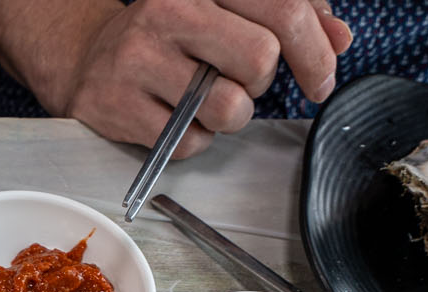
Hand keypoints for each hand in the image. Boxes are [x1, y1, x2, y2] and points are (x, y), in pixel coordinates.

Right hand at [0, 0, 354, 156]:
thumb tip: (340, 38)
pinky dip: (194, 140)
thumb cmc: (170, 37)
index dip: (316, 51)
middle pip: (260, 58)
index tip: (321, 79)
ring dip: (229, 117)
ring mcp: (140, 58)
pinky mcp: (120, 105)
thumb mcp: (227, 12)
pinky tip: (174, 119)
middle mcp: (170, 11)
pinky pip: (190, 142)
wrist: (87, 59)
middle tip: (247, 86)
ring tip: (205, 103)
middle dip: (263, 83)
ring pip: (228, 107)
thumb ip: (286, 18)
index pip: (284, 11)